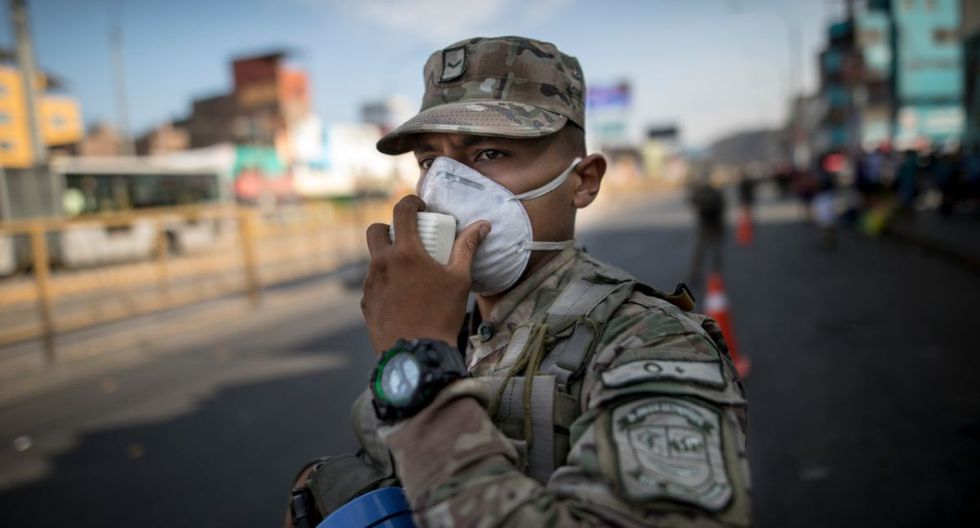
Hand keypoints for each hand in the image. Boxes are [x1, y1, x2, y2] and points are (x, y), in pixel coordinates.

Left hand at [361, 195, 489, 353]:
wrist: (417, 354)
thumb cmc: (442, 315)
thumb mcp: (460, 279)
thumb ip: (467, 248)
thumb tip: (482, 225)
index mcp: (405, 253)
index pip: (401, 211)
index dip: (410, 202)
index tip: (421, 207)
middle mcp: (381, 264)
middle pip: (375, 230)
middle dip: (389, 227)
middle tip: (407, 238)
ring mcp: (370, 284)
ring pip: (373, 259)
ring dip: (387, 257)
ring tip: (408, 272)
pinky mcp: (365, 302)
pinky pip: (372, 283)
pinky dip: (384, 281)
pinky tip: (401, 295)